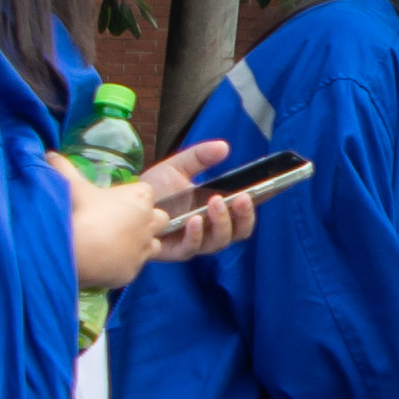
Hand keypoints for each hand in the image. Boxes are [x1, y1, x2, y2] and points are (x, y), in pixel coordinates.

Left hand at [73, 141, 263, 288]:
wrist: (125, 204)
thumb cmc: (156, 188)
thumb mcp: (178, 166)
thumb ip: (200, 156)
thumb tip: (224, 147)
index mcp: (218, 209)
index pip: (245, 208)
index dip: (262, 200)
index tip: (273, 186)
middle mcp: (211, 228)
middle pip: (240, 231)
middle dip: (244, 215)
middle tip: (241, 197)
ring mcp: (196, 242)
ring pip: (220, 241)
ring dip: (221, 222)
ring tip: (216, 202)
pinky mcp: (176, 251)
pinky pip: (192, 248)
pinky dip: (196, 234)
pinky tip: (194, 220)